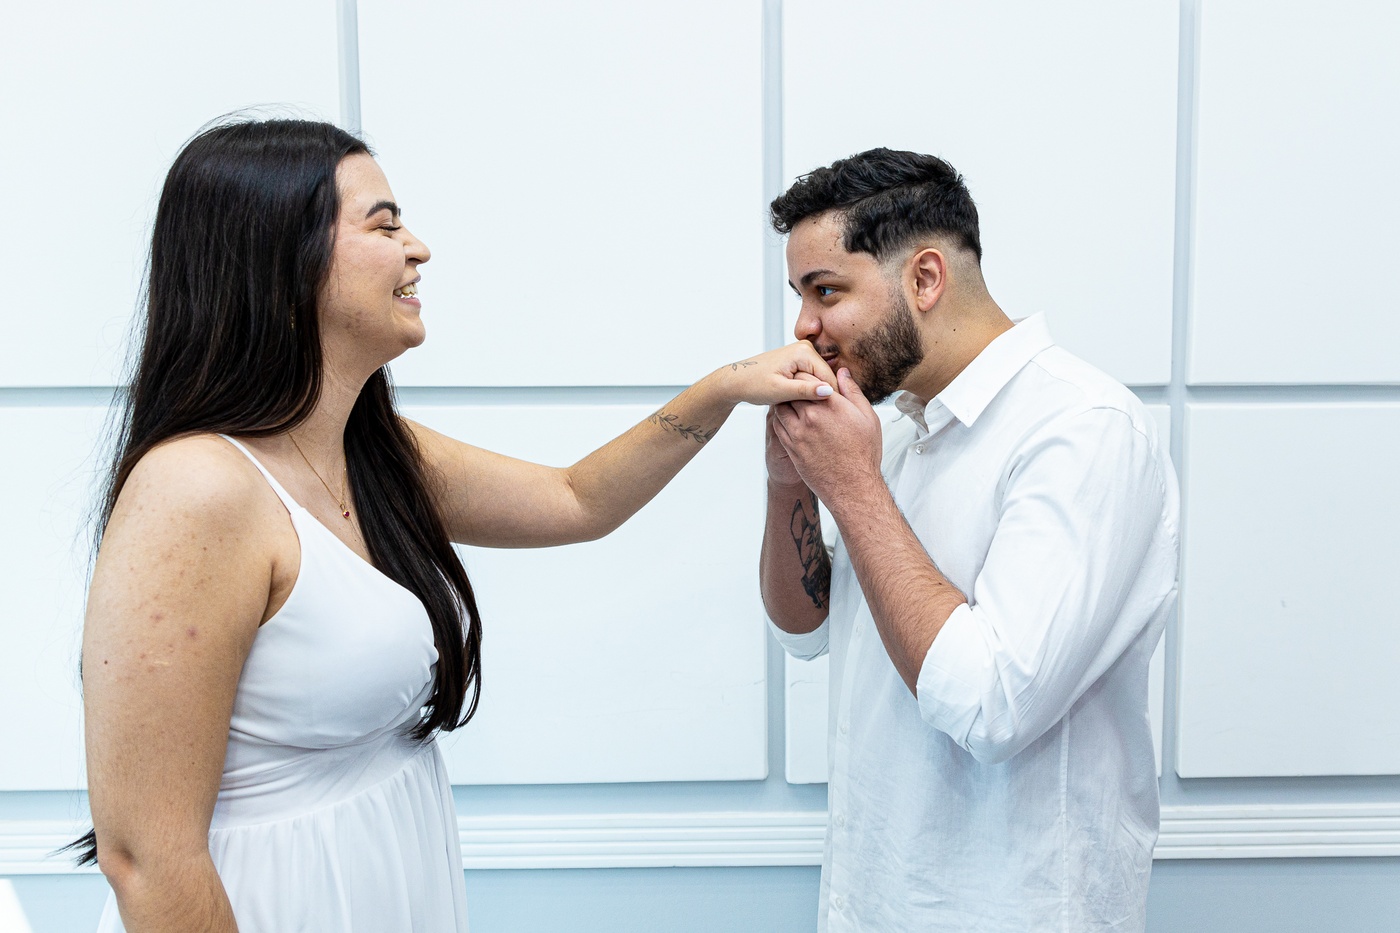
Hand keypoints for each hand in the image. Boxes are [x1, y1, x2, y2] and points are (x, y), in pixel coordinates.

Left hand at [714, 342, 837, 406]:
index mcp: (804, 351)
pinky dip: (808, 391)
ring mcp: (802, 354)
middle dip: (823, 396)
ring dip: (815, 394)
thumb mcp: (780, 391)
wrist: (736, 381)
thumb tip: (828, 391)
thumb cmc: (753, 384)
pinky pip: (812, 378)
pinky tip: (800, 401)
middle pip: (826, 377)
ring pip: (820, 379)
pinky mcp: (799, 361)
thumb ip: (806, 391)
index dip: (831, 399)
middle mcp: (805, 348)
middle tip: (816, 416)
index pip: (829, 377)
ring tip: (807, 409)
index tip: (830, 417)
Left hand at [771, 368, 883, 505]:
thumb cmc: (863, 454)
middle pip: (792, 391)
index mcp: (831, 406)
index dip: (806, 375)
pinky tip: (788, 417)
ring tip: (791, 400)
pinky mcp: (791, 448)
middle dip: (793, 387)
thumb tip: (842, 373)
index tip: (809, 377)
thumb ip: (853, 392)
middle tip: (796, 386)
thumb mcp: (867, 417)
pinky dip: (780, 418)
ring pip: (781, 407)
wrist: (852, 486)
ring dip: (784, 401)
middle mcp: (812, 417)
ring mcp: (798, 433)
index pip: (808, 378)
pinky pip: (778, 425)